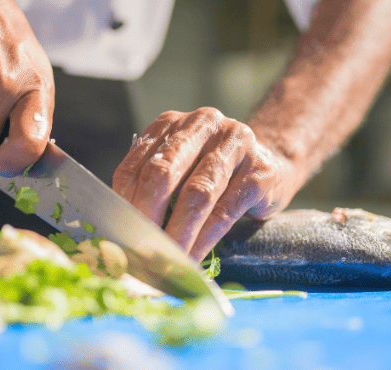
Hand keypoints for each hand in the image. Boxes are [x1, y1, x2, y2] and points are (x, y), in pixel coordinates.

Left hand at [112, 108, 293, 261]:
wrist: (272, 161)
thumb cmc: (214, 173)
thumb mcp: (180, 170)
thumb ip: (152, 190)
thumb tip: (124, 234)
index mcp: (171, 124)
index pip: (136, 164)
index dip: (124, 204)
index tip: (118, 237)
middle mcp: (202, 124)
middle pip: (164, 172)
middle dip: (148, 216)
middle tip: (139, 250)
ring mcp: (235, 144)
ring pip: (197, 193)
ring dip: (178, 233)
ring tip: (166, 261)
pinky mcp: (260, 171)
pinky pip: (226, 210)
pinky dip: (205, 239)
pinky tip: (193, 258)